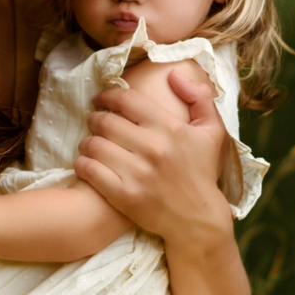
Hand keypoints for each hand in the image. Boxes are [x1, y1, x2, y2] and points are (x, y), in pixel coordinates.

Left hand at [74, 67, 232, 245]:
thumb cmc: (202, 173)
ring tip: (90, 143)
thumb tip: (174, 74)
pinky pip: (89, 170)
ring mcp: (137, 172)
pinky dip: (82, 164)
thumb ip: (200, 97)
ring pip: (93, 144)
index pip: (126, 99)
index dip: (108, 95)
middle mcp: (152, 147)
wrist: (198, 219)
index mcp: (170, 127)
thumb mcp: (212, 132)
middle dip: (94, 118)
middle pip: (105, 121)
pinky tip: (87, 163)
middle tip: (93, 121)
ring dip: (86, 141)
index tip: (101, 98)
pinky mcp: (124, 195)